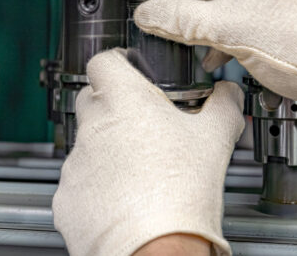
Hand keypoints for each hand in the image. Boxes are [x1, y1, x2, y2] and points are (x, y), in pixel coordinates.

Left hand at [52, 49, 243, 255]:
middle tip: (143, 126)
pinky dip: (96, 187)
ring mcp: (76, 162)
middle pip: (92, 100)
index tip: (129, 70)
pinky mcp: (67, 197)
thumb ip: (223, 106)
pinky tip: (124, 199)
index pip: (103, 60)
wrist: (156, 249)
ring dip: (106, 151)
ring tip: (139, 173)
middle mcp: (92, 126)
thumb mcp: (215, 139)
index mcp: (124, 100)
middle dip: (113, 107)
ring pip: (87, 144)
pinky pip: (79, 183)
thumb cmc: (181, 194)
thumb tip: (229, 94)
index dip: (117, 63)